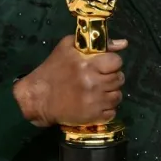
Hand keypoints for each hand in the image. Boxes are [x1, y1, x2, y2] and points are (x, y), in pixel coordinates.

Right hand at [13, 35, 127, 126]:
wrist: (37, 98)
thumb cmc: (52, 69)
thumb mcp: (68, 47)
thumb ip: (97, 43)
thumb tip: (123, 44)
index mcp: (88, 64)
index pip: (117, 62)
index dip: (112, 63)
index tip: (104, 66)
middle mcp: (93, 83)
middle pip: (119, 79)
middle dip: (112, 78)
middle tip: (100, 79)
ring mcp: (94, 101)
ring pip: (117, 96)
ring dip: (110, 93)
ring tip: (98, 92)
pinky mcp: (93, 117)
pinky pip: (112, 112)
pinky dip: (106, 109)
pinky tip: (95, 104)